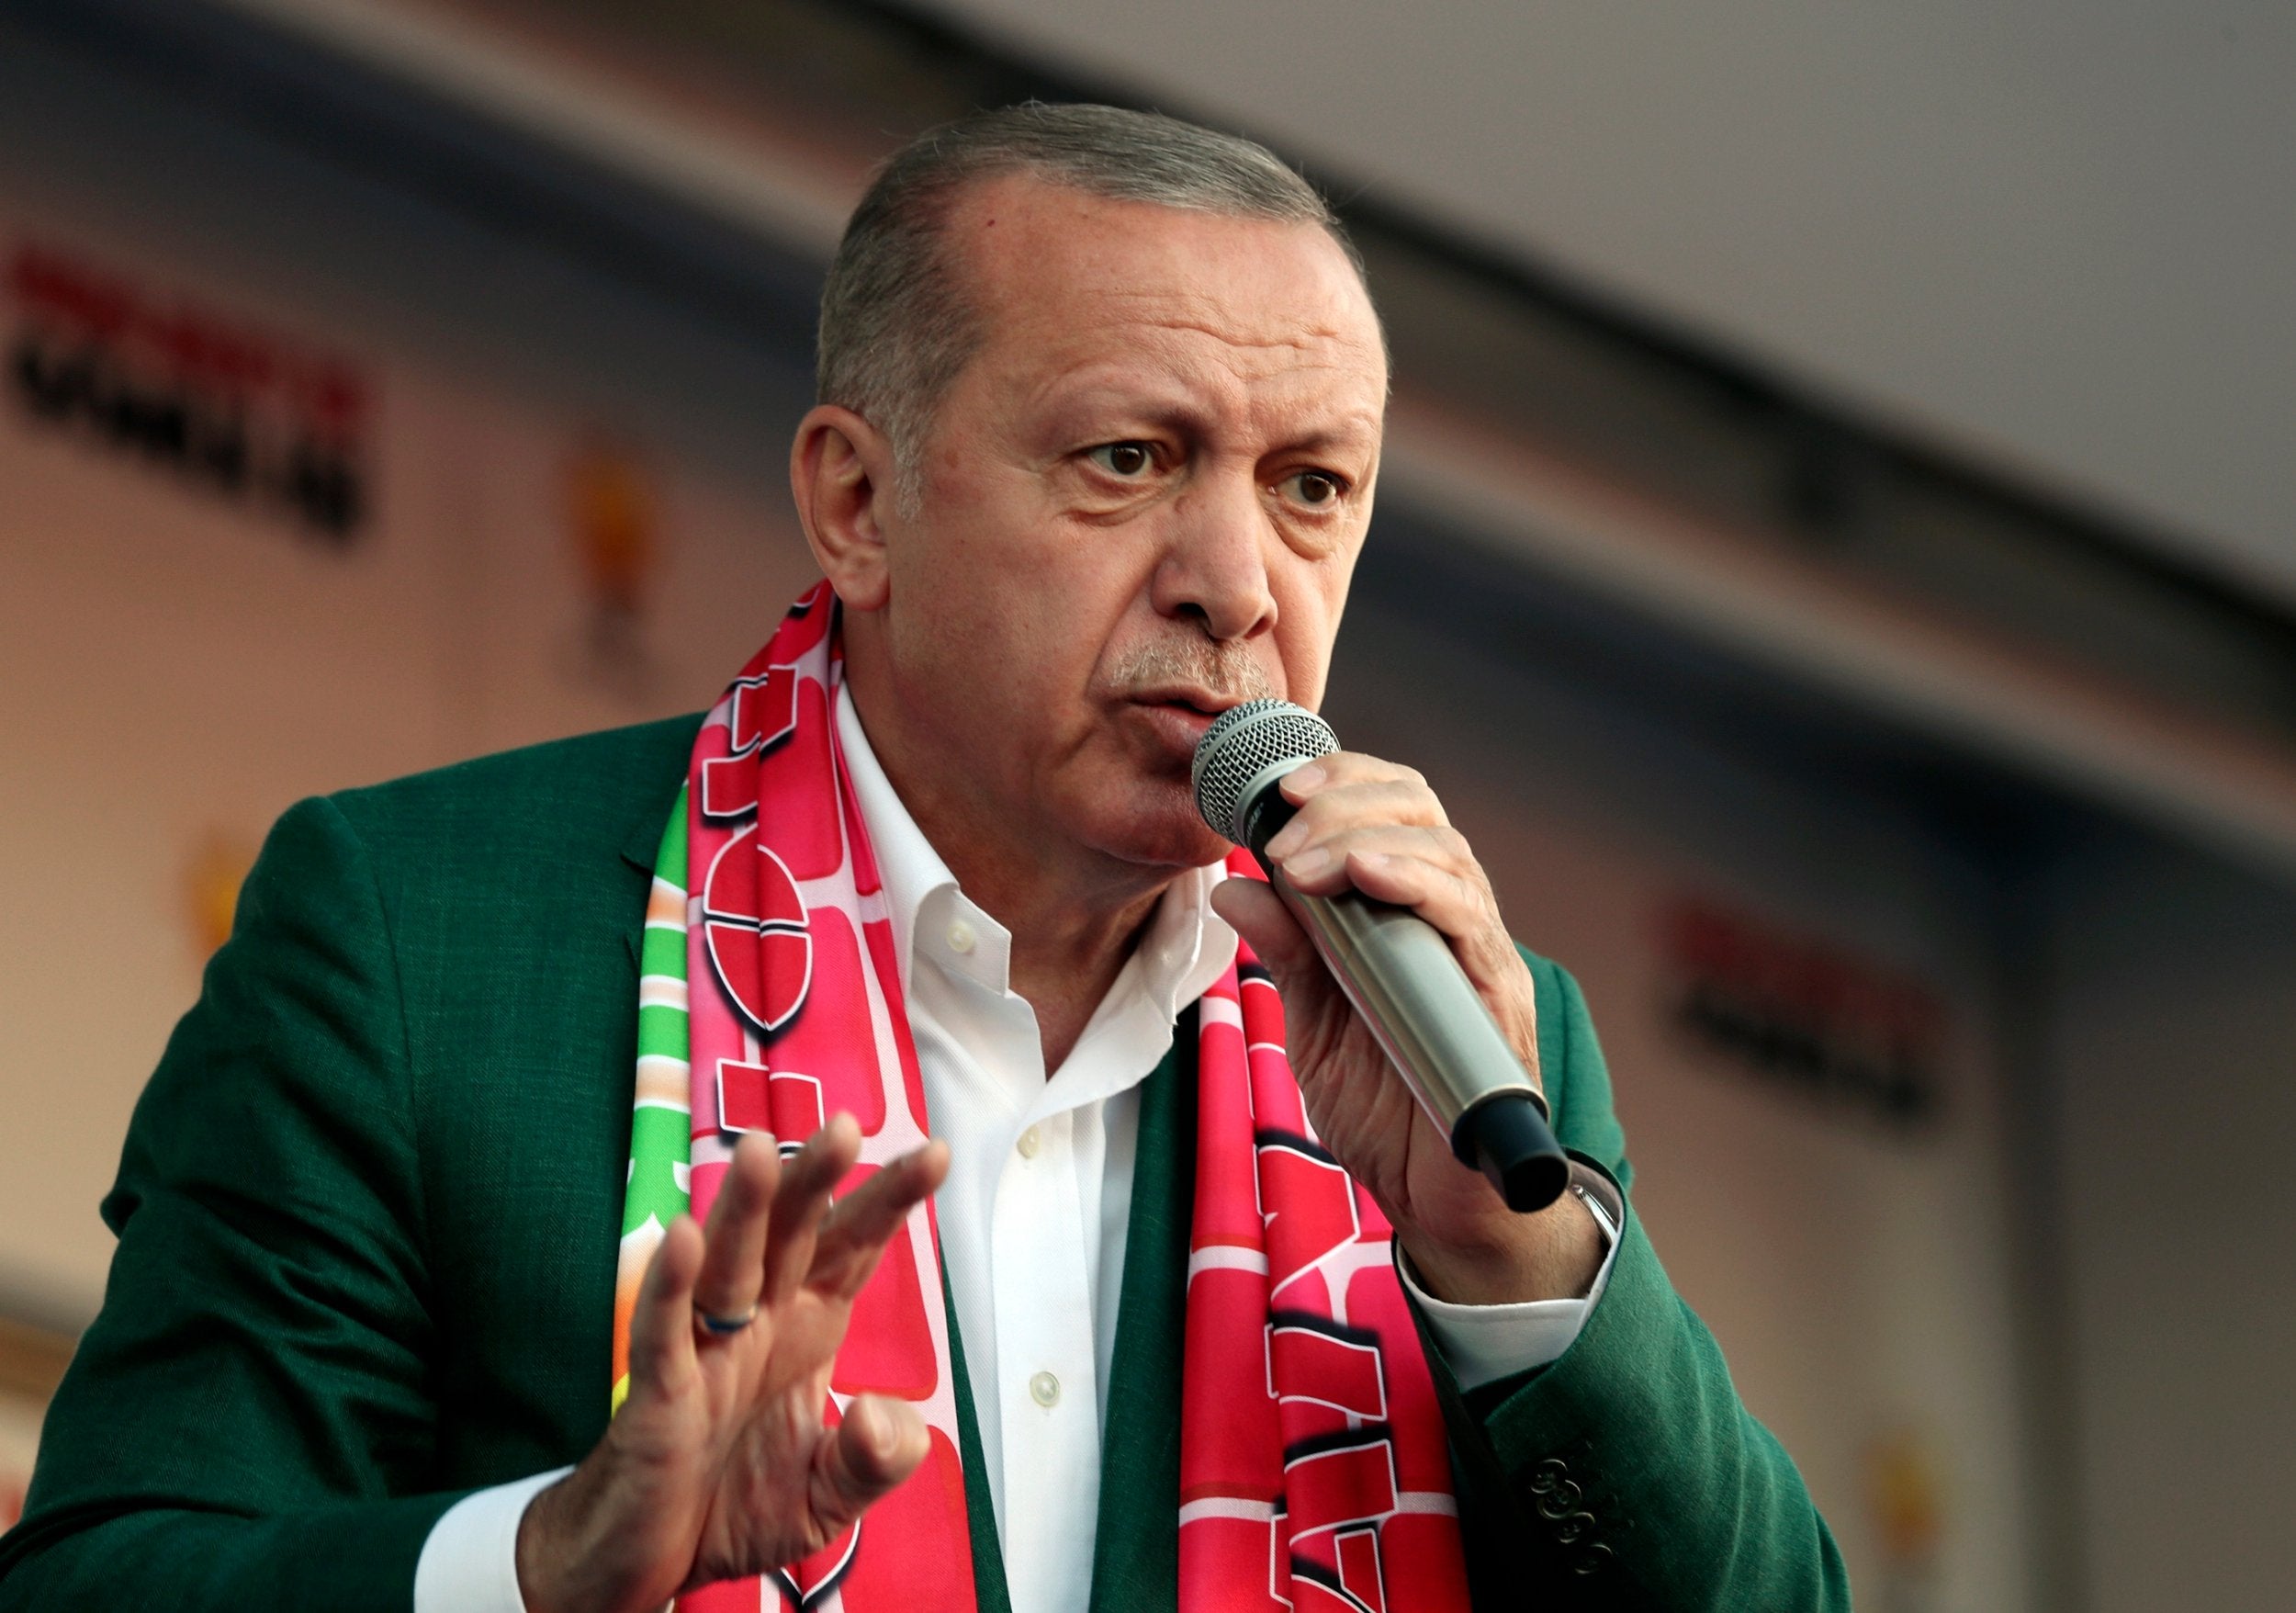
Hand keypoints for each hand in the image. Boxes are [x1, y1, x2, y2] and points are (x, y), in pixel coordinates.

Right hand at [517, 1116, 949, 1612]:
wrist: (648, 1562)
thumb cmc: (735, 1507)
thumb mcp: (828, 1499)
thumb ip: (870, 1463)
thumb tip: (884, 1417)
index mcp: (807, 1327)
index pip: (854, 1249)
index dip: (888, 1202)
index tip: (934, 1154)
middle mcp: (759, 1322)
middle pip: (793, 1235)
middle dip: (817, 1181)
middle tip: (843, 1126)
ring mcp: (705, 1351)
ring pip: (727, 1264)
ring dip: (743, 1209)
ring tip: (760, 1151)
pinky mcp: (656, 1393)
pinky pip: (662, 1331)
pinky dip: (669, 1285)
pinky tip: (682, 1237)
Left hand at [1208, 752, 1601, 1306]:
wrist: (1436, 1203)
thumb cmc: (1387, 1109)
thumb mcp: (1313, 1025)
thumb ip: (1287, 955)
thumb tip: (1231, 886)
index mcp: (1406, 915)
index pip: (1391, 811)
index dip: (1341, 781)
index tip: (1273, 789)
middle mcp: (1450, 922)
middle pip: (1420, 812)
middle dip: (1343, 799)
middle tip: (1279, 825)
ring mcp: (1477, 957)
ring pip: (1444, 852)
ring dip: (1362, 838)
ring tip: (1299, 859)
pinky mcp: (1494, 999)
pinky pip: (1466, 920)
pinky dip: (1417, 884)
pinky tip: (1368, 875)